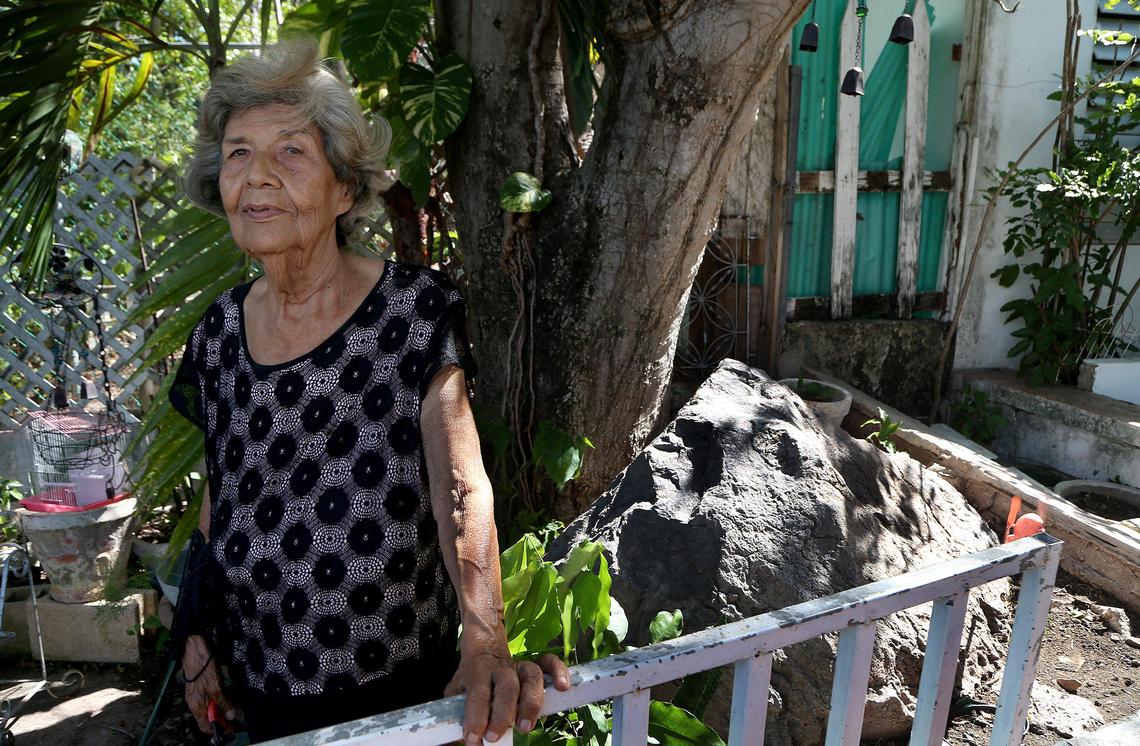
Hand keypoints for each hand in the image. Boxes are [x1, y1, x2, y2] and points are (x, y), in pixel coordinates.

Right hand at [181, 634, 237, 733]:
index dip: (218, 728)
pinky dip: (219, 698)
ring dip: (221, 706)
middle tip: (235, 714)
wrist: (194, 648)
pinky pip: (210, 697)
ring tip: (233, 703)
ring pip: (210, 706)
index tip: (231, 727)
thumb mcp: (215, 686)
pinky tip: (227, 693)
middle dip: (222, 717)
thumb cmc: (202, 666)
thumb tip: (229, 715)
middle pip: (209, 717)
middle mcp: (195, 702)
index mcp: (196, 706)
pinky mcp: (200, 685)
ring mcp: (197, 694)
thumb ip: (222, 702)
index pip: (205, 726)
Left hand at [445, 643, 570, 743]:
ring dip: (531, 703)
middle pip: (506, 686)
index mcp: (477, 670)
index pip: (477, 692)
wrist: (484, 647)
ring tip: (526, 727)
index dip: (476, 716)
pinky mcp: (535, 664)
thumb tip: (450, 742)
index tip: (474, 738)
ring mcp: (520, 665)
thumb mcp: (456, 692)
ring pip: (531, 676)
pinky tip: (563, 688)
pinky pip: (550, 663)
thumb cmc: (471, 678)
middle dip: (502, 714)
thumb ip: (454, 714)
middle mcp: (501, 667)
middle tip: (495, 737)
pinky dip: (559, 672)